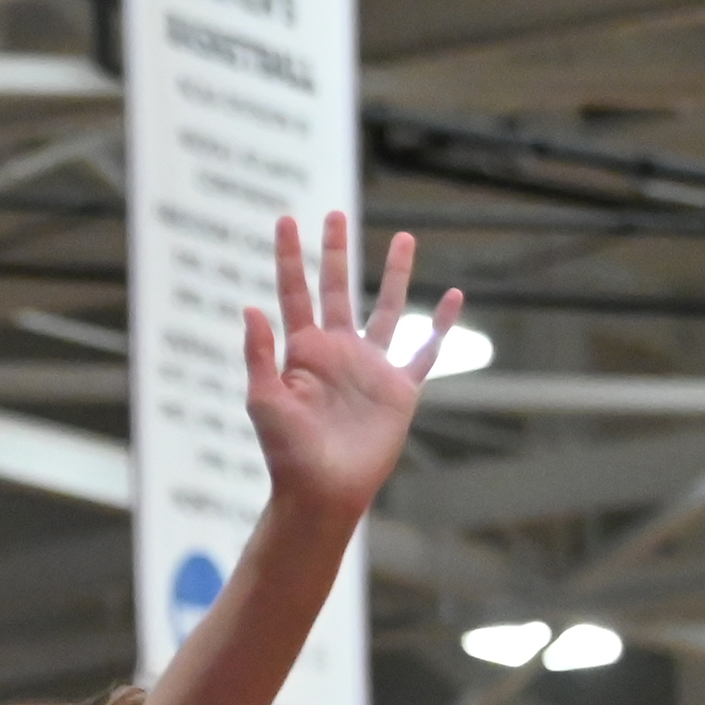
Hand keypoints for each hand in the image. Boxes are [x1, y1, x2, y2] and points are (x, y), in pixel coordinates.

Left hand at [244, 212, 460, 525]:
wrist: (323, 490)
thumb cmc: (286, 451)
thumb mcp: (264, 400)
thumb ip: (259, 354)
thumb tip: (250, 307)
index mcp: (302, 351)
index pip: (295, 292)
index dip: (290, 257)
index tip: (286, 220)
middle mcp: (337, 351)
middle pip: (338, 288)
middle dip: (336, 252)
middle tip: (335, 214)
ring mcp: (370, 367)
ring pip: (388, 308)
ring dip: (395, 274)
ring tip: (403, 237)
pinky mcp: (400, 389)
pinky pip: (426, 351)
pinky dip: (442, 326)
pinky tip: (454, 298)